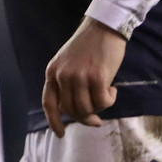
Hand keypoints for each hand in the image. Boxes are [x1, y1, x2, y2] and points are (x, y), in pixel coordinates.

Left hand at [41, 16, 126, 136]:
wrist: (103, 28)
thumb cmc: (88, 48)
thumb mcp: (68, 65)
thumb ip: (68, 85)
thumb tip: (79, 113)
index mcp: (52, 72)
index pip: (49, 103)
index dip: (53, 121)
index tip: (60, 134)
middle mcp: (62, 75)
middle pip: (72, 110)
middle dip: (86, 118)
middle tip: (98, 119)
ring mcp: (78, 77)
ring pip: (88, 109)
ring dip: (99, 108)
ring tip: (105, 93)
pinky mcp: (97, 77)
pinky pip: (103, 102)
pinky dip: (110, 99)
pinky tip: (112, 87)